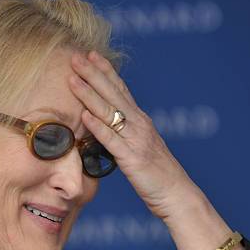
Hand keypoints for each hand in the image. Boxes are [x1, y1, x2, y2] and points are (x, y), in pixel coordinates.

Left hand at [69, 51, 202, 220]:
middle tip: (75, 57)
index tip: (91, 55)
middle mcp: (139, 124)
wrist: (176, 194)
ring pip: (109, 112)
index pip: (121, 90)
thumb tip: (107, 127)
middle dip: (93, 74)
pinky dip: (98, 126)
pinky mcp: (132, 158)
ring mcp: (136, 140)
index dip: (106, 71)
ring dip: (89, 94)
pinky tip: (84, 115)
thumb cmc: (156, 174)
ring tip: (72, 79)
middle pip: (113, 93)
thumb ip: (126, 135)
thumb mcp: (140, 148)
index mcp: (141, 121)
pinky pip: (112, 140)